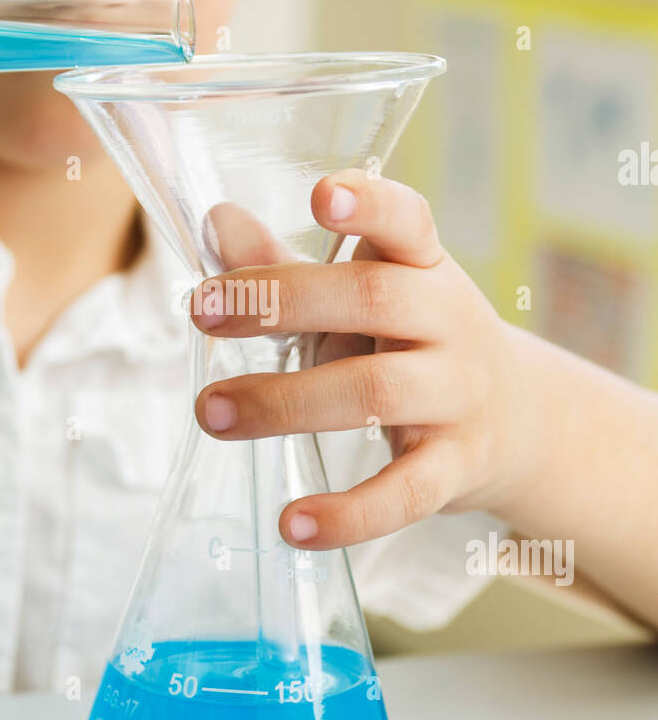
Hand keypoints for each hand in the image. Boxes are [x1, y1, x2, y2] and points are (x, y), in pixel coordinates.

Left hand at [190, 171, 529, 549]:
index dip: (369, 206)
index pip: (407, 222)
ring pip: (375, 392)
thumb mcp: (363, 297)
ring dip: (284, 402)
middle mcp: (449, 322)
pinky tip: (292, 525)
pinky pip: (404, 494)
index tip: (322, 194)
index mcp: (424, 267)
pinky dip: (349, 514)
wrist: (517, 421)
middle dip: (281, 302)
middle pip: (373, 300)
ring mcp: (457, 397)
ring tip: (211, 412)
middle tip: (202, 310)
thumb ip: (286, 265)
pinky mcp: (455, 469)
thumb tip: (217, 222)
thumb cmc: (410, 344)